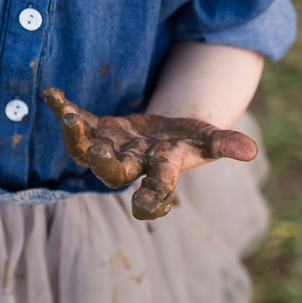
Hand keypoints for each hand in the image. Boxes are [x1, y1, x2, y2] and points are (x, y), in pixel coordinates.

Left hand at [44, 86, 257, 220]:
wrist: (166, 135)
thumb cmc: (190, 140)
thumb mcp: (210, 138)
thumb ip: (226, 144)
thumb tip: (250, 151)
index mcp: (161, 169)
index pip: (157, 188)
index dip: (152, 199)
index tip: (143, 209)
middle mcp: (130, 163)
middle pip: (112, 172)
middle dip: (105, 163)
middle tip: (98, 152)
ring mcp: (109, 147)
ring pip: (85, 150)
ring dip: (76, 135)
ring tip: (69, 116)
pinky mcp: (96, 129)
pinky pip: (76, 120)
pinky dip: (63, 107)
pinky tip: (51, 93)